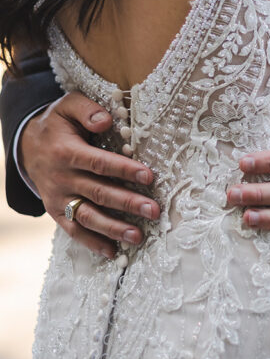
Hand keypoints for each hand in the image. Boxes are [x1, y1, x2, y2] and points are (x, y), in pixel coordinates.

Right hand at [18, 92, 159, 257]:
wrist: (27, 146)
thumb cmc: (57, 124)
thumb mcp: (68, 106)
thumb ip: (87, 110)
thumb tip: (107, 121)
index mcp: (67, 151)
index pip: (99, 163)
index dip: (124, 170)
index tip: (149, 176)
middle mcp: (62, 178)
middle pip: (98, 193)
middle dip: (127, 203)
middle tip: (153, 211)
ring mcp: (59, 198)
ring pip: (87, 216)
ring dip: (113, 228)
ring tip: (138, 236)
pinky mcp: (57, 212)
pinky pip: (74, 231)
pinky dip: (92, 243)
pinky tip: (114, 252)